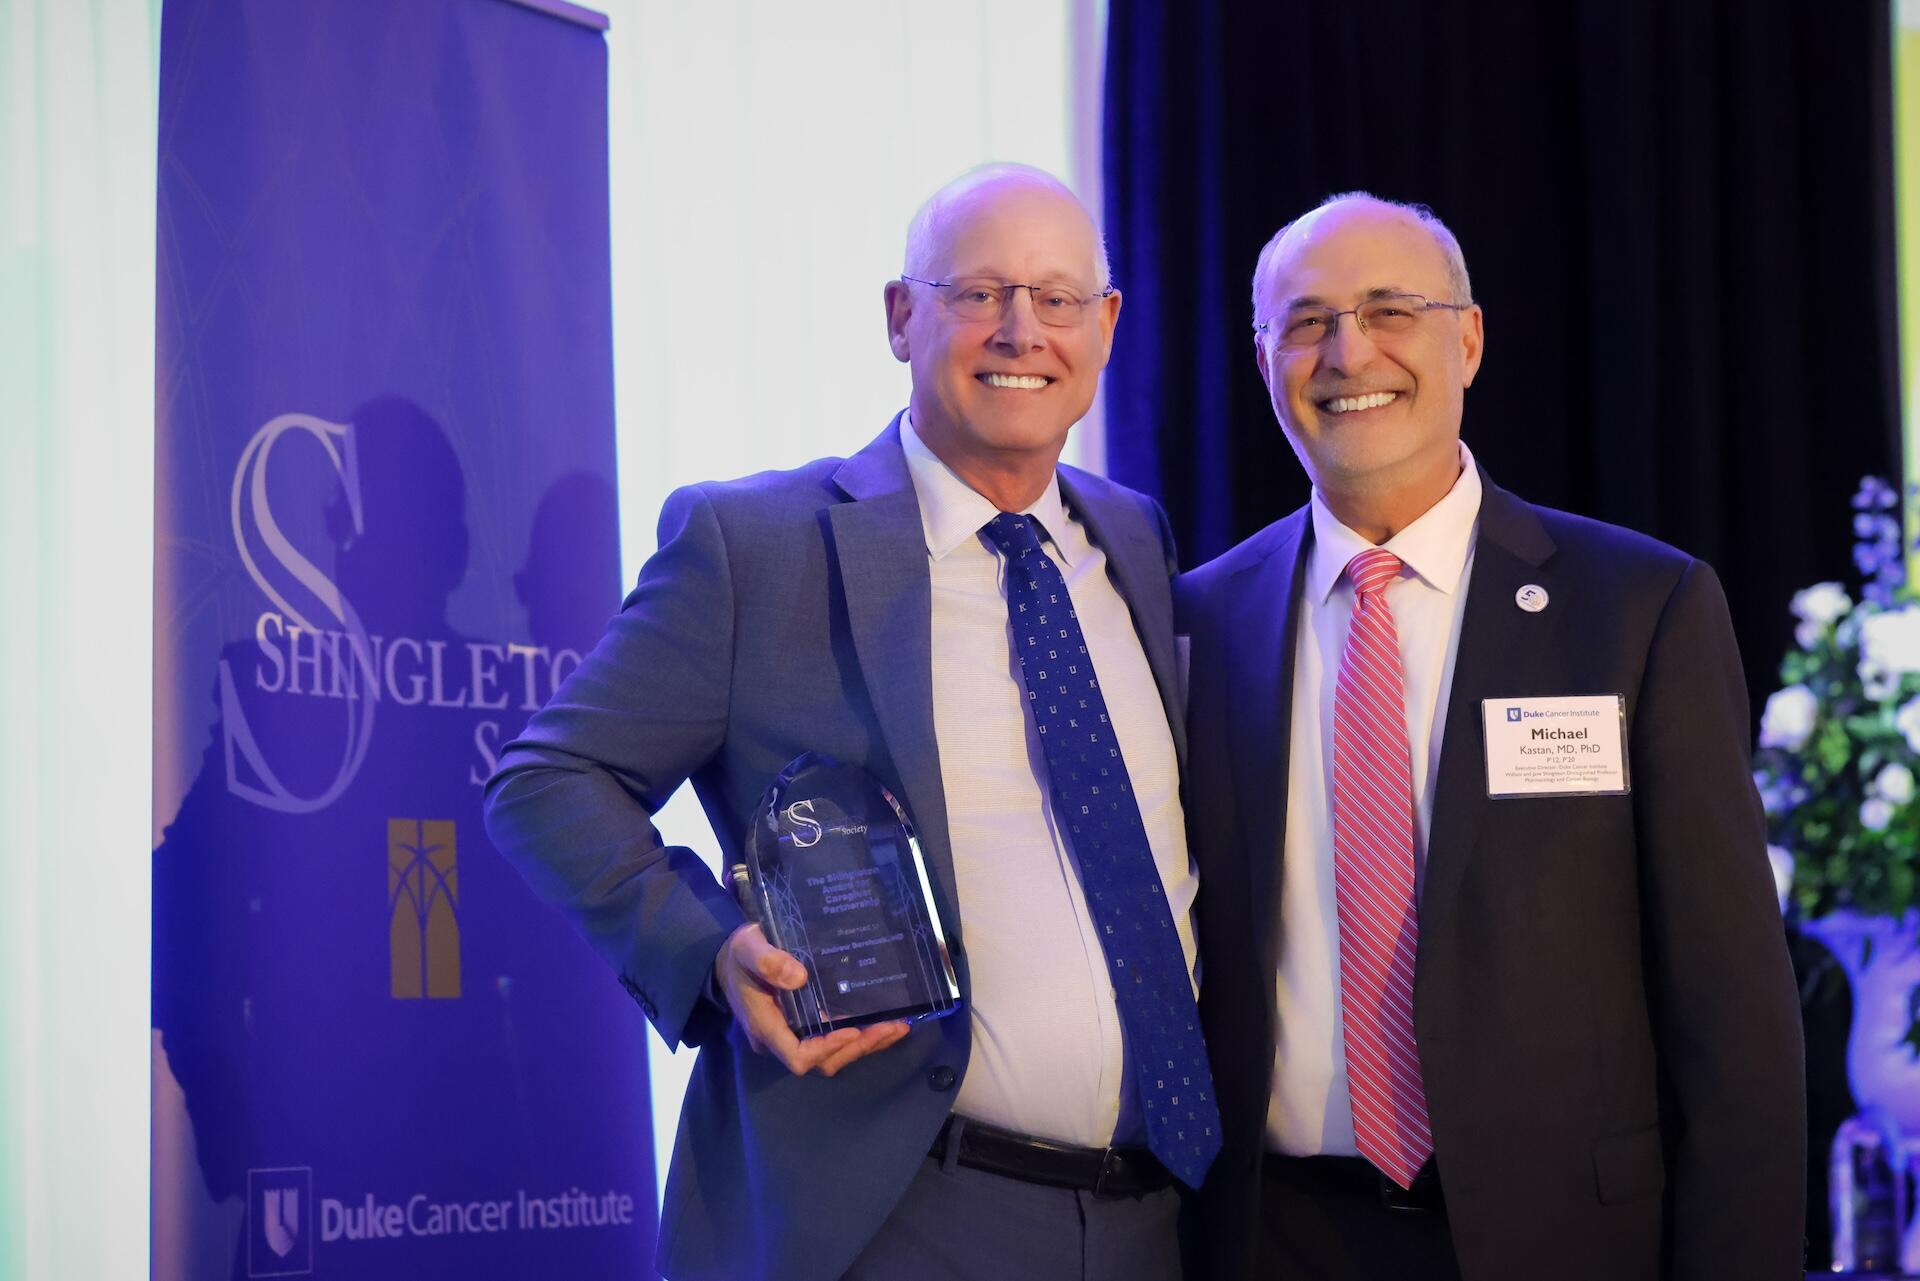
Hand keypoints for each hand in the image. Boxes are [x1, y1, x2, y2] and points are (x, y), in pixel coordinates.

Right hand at [716, 923, 909, 1076]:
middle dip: (858, 1047)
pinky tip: (884, 1023)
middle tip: (892, 1027)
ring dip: (865, 1045)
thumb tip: (799, 977)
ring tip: (897, 1027)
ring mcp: (793, 1035)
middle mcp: (781, 1039)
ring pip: (832, 1056)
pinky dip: (859, 1036)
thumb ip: (768, 961)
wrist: (730, 959)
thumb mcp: (748, 948)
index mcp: (766, 1026)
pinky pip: (833, 1042)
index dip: (827, 1048)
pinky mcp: (804, 1027)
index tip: (853, 1029)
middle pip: (823, 1061)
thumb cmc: (739, 954)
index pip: (798, 1056)